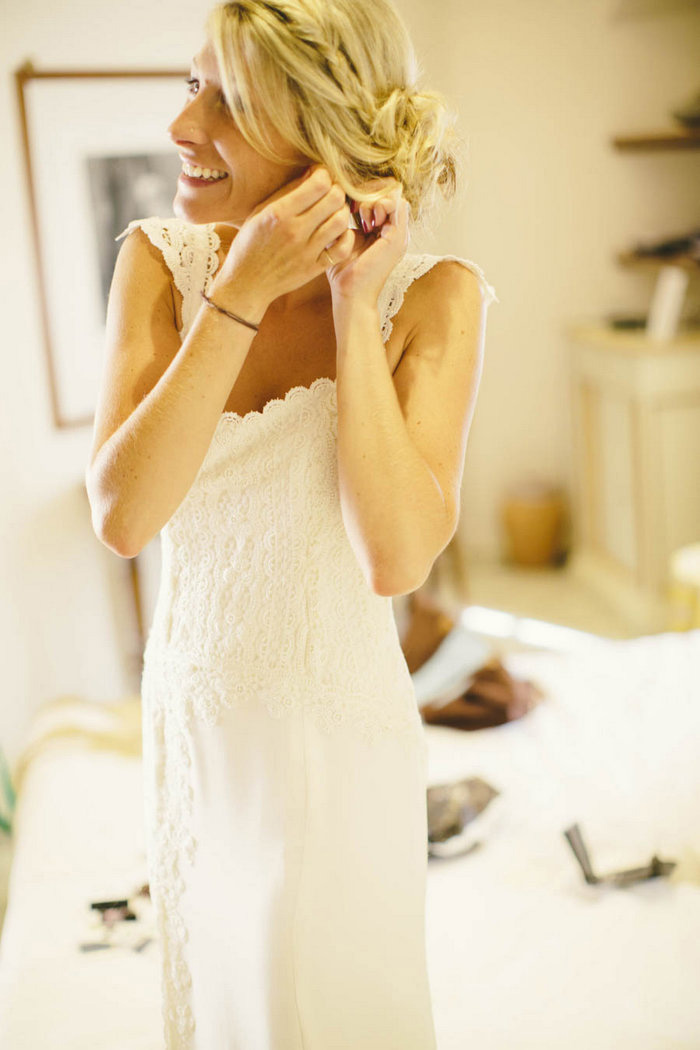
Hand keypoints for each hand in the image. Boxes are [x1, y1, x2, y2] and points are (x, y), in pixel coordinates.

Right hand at [211, 164, 355, 306]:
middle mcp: (294, 231)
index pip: (318, 184)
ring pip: (341, 221)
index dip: (324, 174)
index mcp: (279, 213)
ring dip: (342, 212)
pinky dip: (346, 238)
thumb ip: (286, 192)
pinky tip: (338, 233)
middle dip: (336, 190)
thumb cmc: (250, 244)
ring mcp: (306, 251)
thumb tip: (312, 172)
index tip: (320, 177)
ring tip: (334, 212)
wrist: (246, 284)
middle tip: (330, 193)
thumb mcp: (259, 212)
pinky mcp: (314, 268)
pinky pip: (342, 249)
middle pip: (334, 199)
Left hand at [326, 175, 409, 304]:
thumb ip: (344, 217)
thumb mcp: (343, 236)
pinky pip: (397, 204)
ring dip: (375, 199)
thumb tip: (336, 194)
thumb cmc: (343, 270)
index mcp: (384, 230)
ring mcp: (399, 233)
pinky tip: (366, 221)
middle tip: (355, 209)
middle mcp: (394, 230)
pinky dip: (380, 205)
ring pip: (394, 193)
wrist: (351, 295)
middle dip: (370, 192)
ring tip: (361, 217)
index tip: (349, 205)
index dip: (366, 192)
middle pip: (390, 190)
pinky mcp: (398, 237)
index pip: (383, 194)